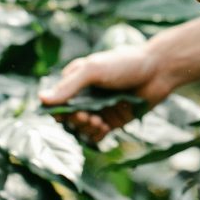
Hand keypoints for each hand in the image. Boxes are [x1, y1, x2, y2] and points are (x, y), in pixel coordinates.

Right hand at [38, 46, 171, 142]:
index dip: (57, 110)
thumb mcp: (93, 70)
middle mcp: (86, 96)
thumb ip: (69, 86)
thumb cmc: (124, 64)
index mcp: (77, 80)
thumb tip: (41, 99)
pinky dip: (97, 135)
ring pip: (82, 128)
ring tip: (98, 122)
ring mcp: (100, 109)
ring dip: (86, 128)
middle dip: (74, 120)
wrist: (158, 70)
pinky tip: (103, 128)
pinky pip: (98, 135)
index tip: (65, 113)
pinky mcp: (113, 120)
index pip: (57, 100)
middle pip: (69, 117)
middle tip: (86, 116)